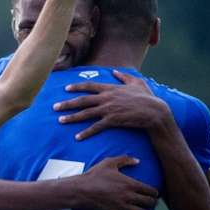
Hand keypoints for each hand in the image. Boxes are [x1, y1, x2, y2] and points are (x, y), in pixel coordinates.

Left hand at [54, 70, 171, 139]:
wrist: (155, 112)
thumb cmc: (147, 97)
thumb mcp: (137, 82)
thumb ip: (124, 77)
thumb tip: (115, 72)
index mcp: (110, 88)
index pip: (89, 86)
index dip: (76, 87)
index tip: (66, 88)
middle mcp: (106, 98)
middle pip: (82, 100)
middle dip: (67, 103)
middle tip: (54, 107)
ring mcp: (108, 109)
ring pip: (85, 113)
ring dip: (71, 117)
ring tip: (60, 120)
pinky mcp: (112, 120)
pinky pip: (96, 127)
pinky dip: (86, 132)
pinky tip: (77, 137)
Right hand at [70, 156, 158, 209]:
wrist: (80, 190)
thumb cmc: (94, 175)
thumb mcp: (109, 163)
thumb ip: (125, 159)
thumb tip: (138, 160)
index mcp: (130, 184)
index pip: (151, 191)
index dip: (154, 193)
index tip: (153, 194)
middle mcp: (130, 197)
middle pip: (150, 203)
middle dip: (152, 204)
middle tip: (151, 204)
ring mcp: (123, 207)